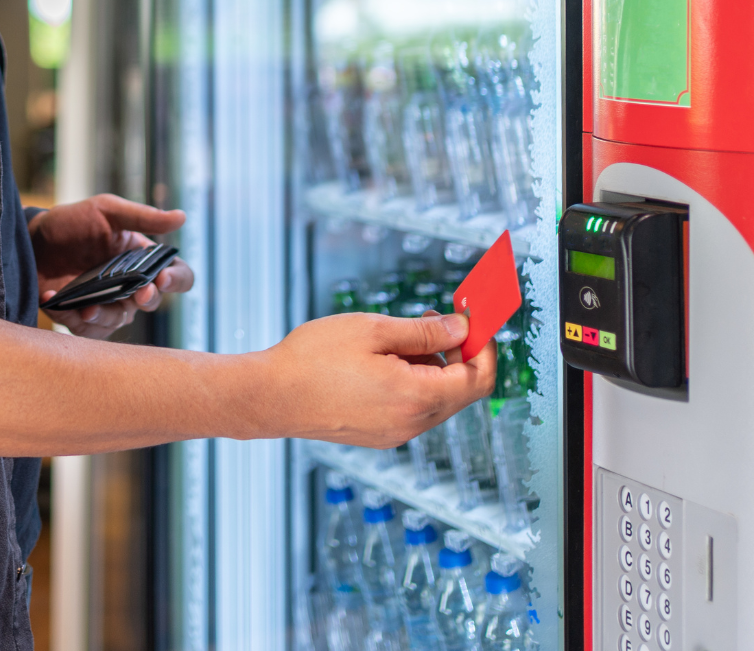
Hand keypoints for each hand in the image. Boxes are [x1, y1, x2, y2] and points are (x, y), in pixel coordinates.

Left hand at [29, 194, 193, 339]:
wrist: (31, 239)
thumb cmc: (72, 222)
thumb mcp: (107, 211)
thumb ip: (143, 217)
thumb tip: (181, 217)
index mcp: (142, 259)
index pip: (176, 274)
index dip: (177, 279)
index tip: (163, 278)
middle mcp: (129, 285)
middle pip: (151, 302)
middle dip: (147, 300)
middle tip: (138, 295)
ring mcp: (106, 303)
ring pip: (119, 321)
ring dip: (106, 316)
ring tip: (87, 308)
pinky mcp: (81, 316)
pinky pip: (87, 330)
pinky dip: (72, 318)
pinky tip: (55, 300)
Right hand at [255, 311, 495, 447]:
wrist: (269, 397)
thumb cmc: (312, 361)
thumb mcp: (373, 330)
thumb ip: (425, 332)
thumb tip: (461, 328)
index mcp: (417, 397)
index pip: (479, 377)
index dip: (484, 345)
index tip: (475, 320)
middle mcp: (412, 423)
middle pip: (460, 389)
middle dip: (456, 352)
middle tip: (431, 318)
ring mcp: (395, 433)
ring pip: (435, 397)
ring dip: (429, 366)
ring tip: (392, 338)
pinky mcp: (379, 434)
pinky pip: (412, 406)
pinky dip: (411, 381)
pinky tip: (380, 361)